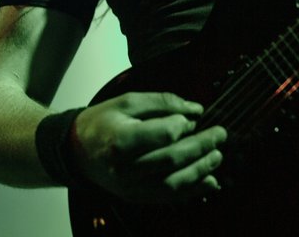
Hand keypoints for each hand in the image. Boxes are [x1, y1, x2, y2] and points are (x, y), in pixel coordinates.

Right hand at [70, 92, 226, 203]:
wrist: (76, 150)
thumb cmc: (103, 121)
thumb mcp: (128, 101)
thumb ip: (163, 103)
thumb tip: (195, 110)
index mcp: (121, 140)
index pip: (163, 135)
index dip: (182, 125)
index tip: (192, 117)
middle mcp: (126, 169)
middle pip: (172, 160)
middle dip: (201, 147)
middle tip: (221, 135)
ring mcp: (131, 187)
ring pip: (174, 183)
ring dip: (201, 170)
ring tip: (218, 156)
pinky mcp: (136, 197)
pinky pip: (169, 197)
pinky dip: (192, 191)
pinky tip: (210, 181)